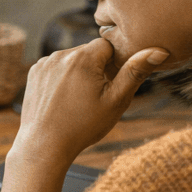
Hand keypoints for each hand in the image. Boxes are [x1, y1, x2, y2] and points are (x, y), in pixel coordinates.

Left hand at [12, 38, 168, 168]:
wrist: (45, 145)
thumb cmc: (82, 127)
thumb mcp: (115, 101)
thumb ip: (134, 73)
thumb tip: (157, 51)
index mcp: (82, 57)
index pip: (108, 46)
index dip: (114, 64)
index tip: (111, 84)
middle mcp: (61, 54)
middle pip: (89, 52)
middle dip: (97, 68)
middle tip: (96, 95)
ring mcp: (44, 63)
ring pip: (72, 59)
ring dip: (79, 72)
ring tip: (78, 100)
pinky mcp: (34, 73)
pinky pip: (55, 67)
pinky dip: (62, 78)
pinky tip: (63, 99)